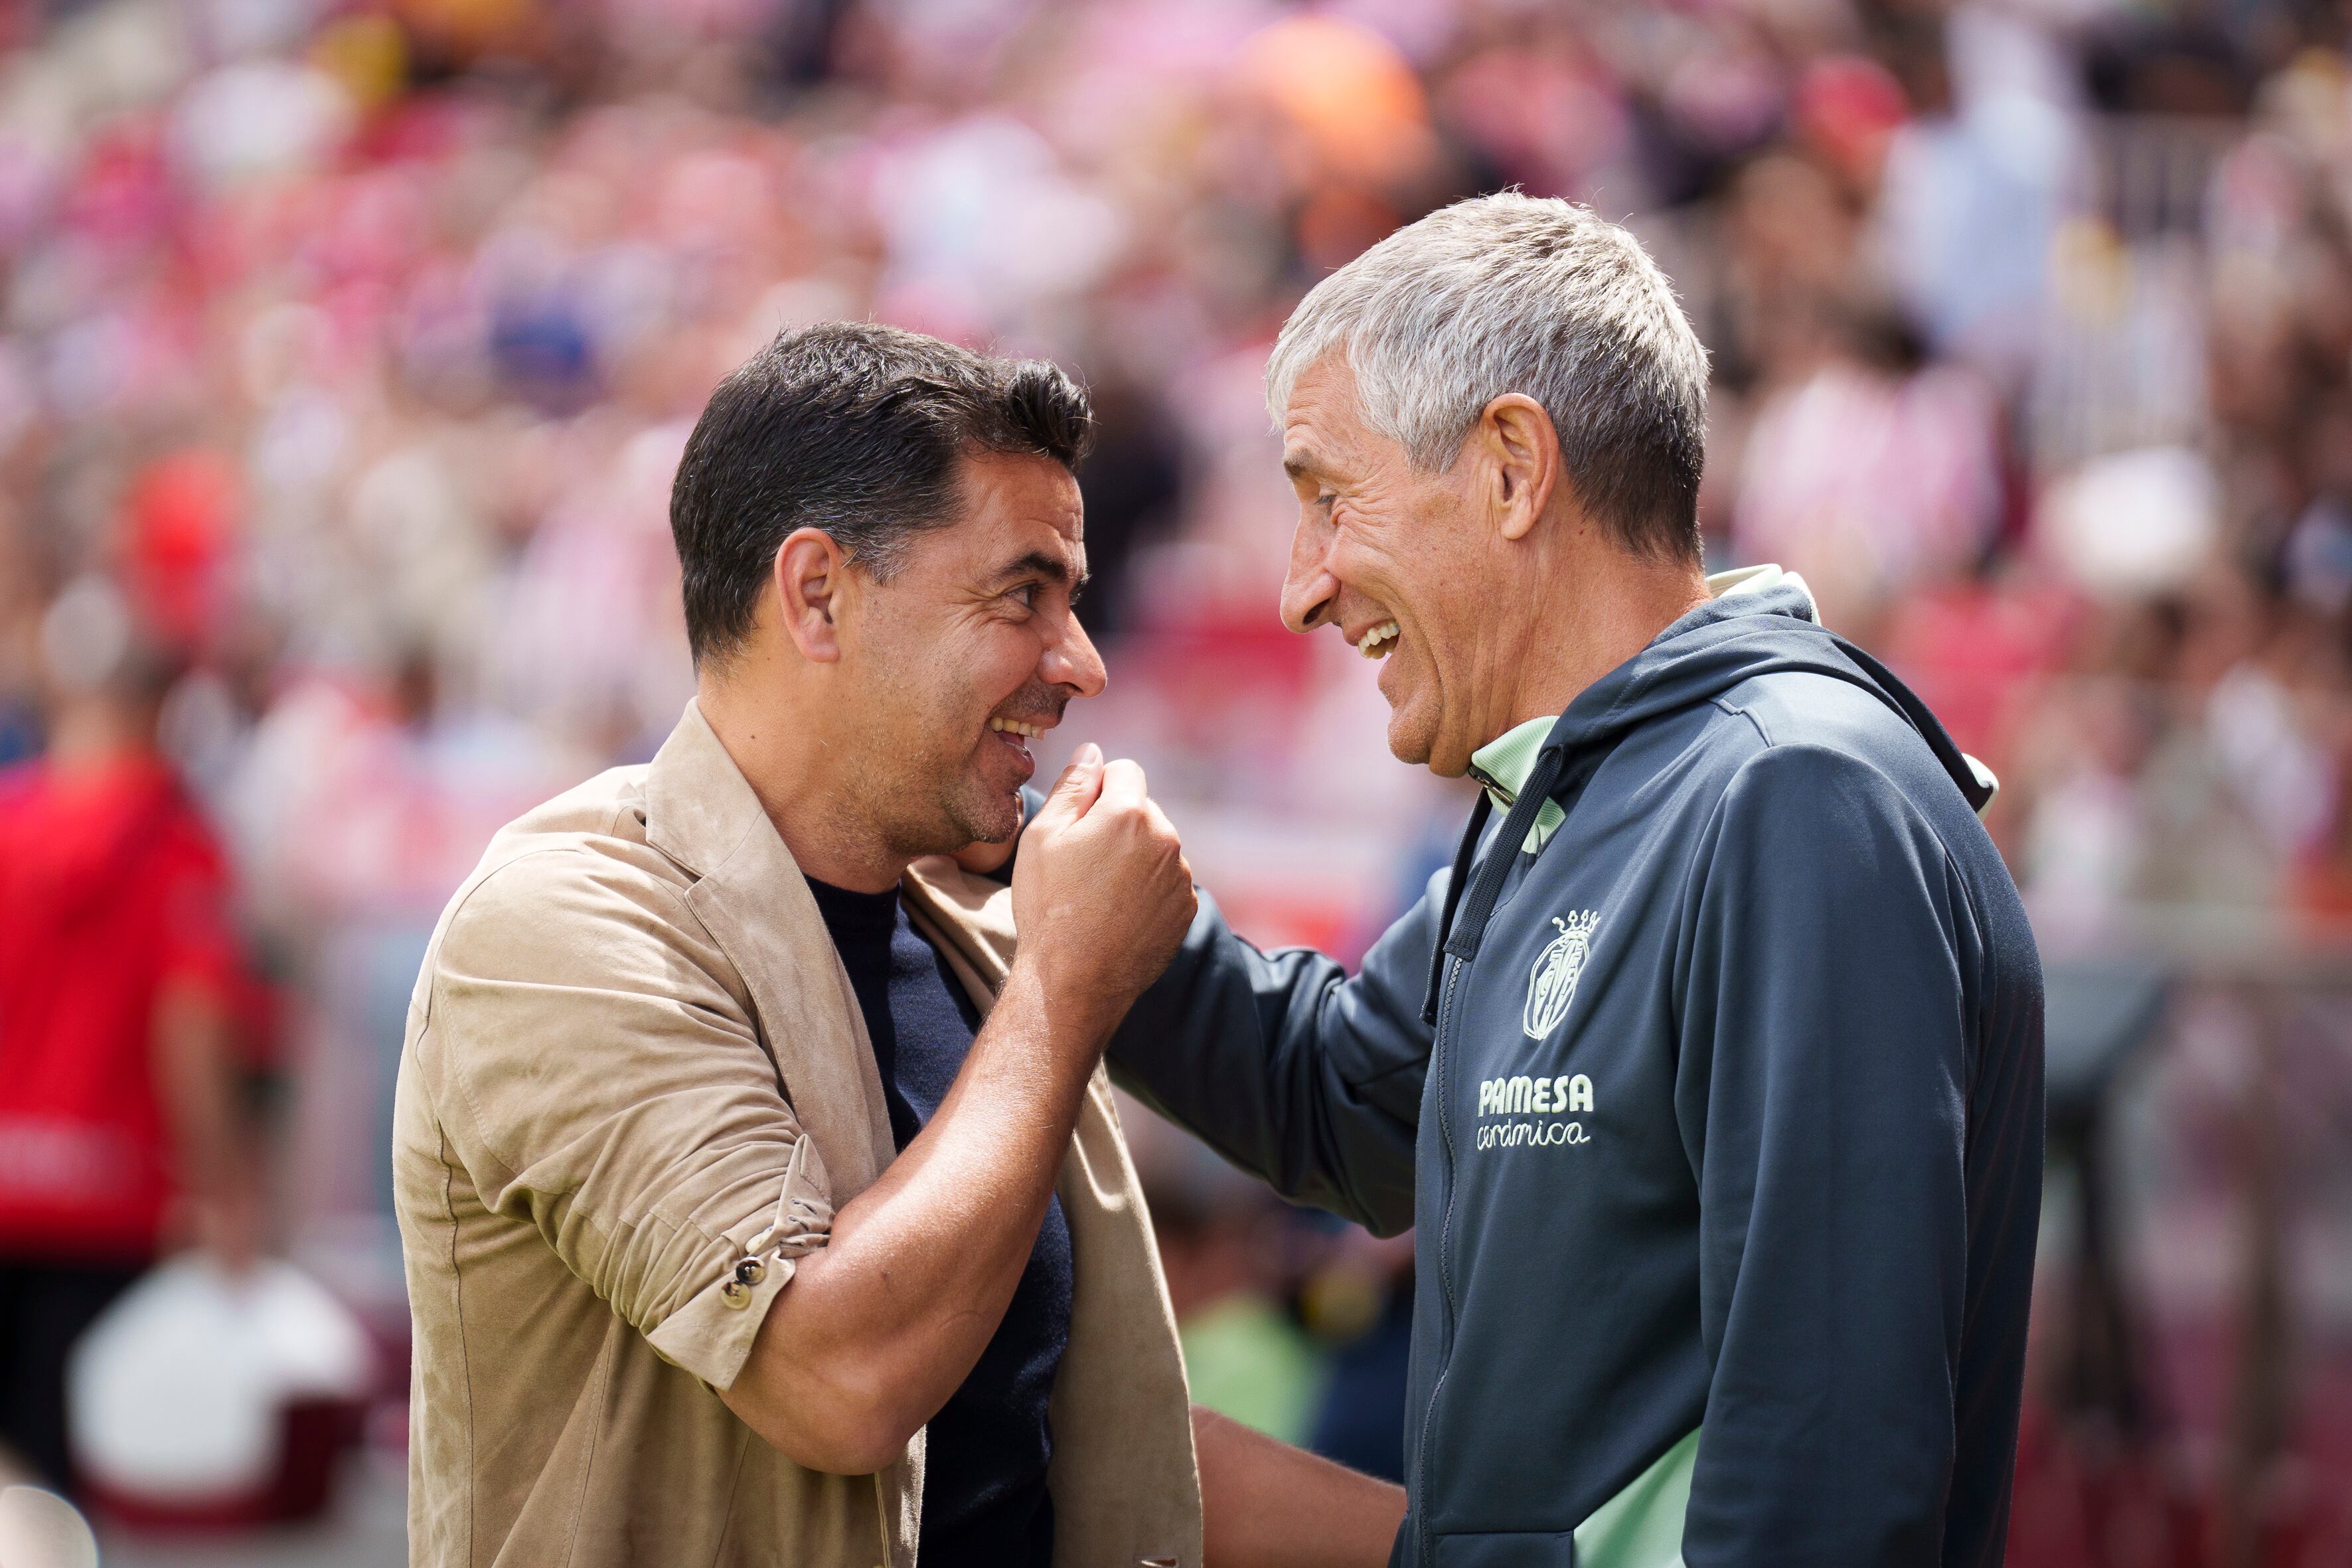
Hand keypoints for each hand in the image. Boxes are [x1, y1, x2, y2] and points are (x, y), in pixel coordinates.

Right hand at [1011, 742, 1194, 1044]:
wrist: (1074, 981)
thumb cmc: (1048, 906)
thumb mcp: (1043, 836)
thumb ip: (1073, 785)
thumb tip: (1093, 752)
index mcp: (1130, 812)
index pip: (1124, 771)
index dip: (1097, 790)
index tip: (1078, 824)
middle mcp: (1166, 838)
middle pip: (1142, 810)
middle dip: (1118, 824)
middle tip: (1082, 865)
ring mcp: (1182, 876)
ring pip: (1156, 847)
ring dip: (1135, 857)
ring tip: (1099, 895)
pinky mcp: (1186, 908)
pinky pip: (1167, 881)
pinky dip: (1148, 889)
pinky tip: (1118, 914)